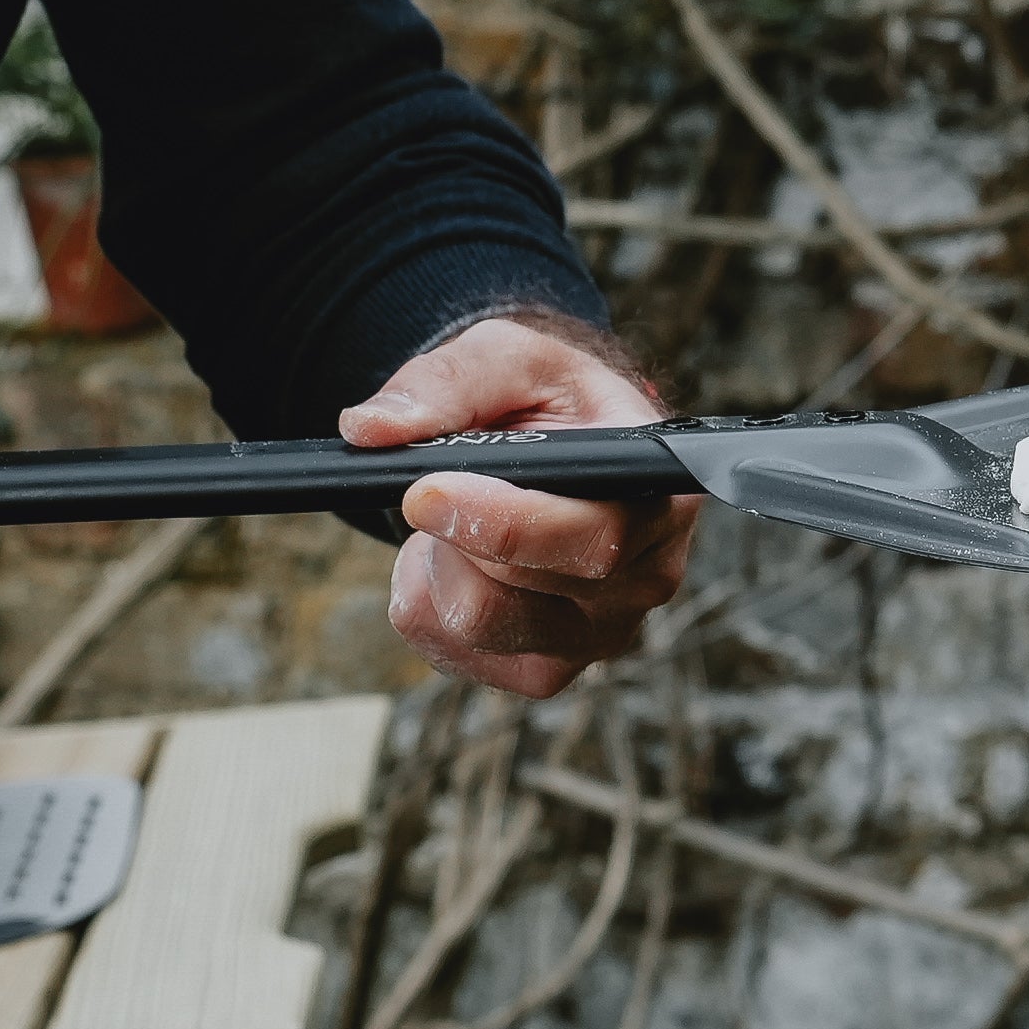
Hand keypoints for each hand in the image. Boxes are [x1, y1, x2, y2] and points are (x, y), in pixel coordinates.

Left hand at [342, 315, 695, 699]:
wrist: (557, 449)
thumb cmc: (544, 399)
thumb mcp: (506, 358)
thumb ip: (447, 382)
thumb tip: (369, 429)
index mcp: (659, 496)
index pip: (593, 536)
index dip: (502, 524)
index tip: (423, 490)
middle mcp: (647, 577)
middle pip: (517, 586)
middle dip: (450, 531)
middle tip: (431, 483)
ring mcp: (600, 634)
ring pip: (476, 622)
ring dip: (435, 563)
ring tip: (452, 517)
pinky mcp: (548, 670)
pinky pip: (450, 651)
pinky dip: (425, 601)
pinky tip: (452, 559)